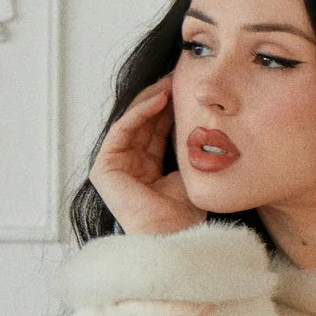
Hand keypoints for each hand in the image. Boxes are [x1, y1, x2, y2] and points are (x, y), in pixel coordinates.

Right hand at [90, 76, 205, 236]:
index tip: (190, 88)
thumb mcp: (193, 171)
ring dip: (152, 100)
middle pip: (145, 122)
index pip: (158, 129)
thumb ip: (192, 148)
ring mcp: (115, 167)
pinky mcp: (105, 169)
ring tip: (171, 83)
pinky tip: (160, 99)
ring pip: (133, 122)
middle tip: (180, 77)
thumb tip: (211, 120)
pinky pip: (122, 131)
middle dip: (162, 98)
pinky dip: (140, 112)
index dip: (173, 108)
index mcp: (149, 168)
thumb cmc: (188, 214)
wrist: (177, 238)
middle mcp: (131, 165)